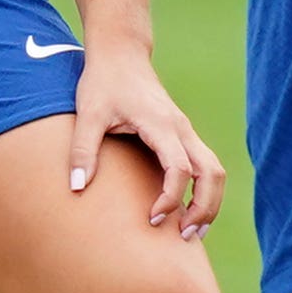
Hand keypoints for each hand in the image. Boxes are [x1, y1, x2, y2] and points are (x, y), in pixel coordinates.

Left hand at [67, 41, 227, 238]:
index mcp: (161, 125)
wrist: (121, 54)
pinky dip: (204, 190)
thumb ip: (83, 150)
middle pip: (212, 173)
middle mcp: (181, 129)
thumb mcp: (88, 114)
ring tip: (192, 231)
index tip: (152, 219)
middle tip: (185, 237)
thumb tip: (77, 188)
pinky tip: (187, 210)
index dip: (171, 198)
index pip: (180, 168)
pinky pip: (205, 166)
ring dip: (210, 202)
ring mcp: (185, 131)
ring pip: (214, 170)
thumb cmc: (103, 82)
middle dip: (205, 208)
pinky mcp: (183, 135)